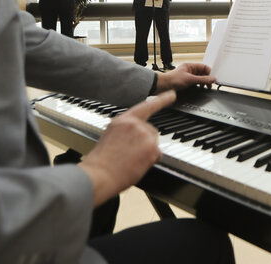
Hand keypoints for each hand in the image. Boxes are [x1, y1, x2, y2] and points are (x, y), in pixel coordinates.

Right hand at [79, 91, 175, 205]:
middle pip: (151, 131)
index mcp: (123, 120)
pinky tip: (136, 164)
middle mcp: (135, 124)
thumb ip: (126, 131)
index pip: (146, 106)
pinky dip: (150, 162)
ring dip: (146, 152)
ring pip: (154, 143)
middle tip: (130, 154)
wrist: (98, 175)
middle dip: (145, 142)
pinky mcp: (152, 148)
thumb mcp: (111, 136)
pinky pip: (157, 155)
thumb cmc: (101, 161)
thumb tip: (137, 138)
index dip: (161, 99)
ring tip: (129, 160)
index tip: (172, 94)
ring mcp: (145, 135)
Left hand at [156, 62, 215, 91]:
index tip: (213, 78)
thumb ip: (202, 79)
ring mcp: (188, 76)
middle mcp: (189, 70)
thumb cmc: (173, 80)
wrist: (163, 87)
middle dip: (207, 78)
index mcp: (190, 65)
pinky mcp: (186, 82)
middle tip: (210, 84)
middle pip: (202, 73)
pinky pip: (195, 83)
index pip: (204, 67)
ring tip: (205, 87)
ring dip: (203, 82)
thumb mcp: (190, 79)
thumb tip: (212, 79)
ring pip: (199, 78)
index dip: (209, 72)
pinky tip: (200, 88)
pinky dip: (199, 85)